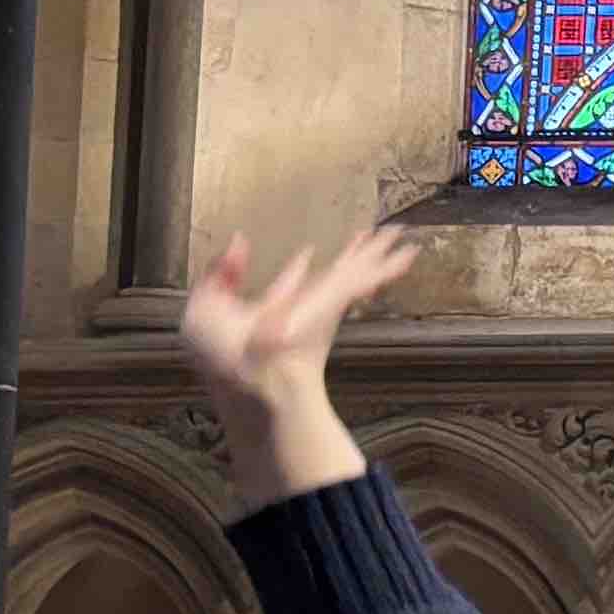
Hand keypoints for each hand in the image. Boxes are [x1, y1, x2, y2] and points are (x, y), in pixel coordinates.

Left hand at [180, 222, 417, 513]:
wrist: (250, 379)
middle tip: (375, 237)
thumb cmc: (222, 354)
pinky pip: (364, 279)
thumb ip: (223, 274)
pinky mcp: (337, 305)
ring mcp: (325, 307)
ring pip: (357, 272)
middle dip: (354, 256)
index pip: (290, 286)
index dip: (297, 271)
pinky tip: (407, 253)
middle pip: (336, 274)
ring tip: (400, 235)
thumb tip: (240, 240)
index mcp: (273, 310)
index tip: (307, 254)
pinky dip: (387, 267)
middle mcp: (305, 308)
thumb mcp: (205, 308)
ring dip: (380, 254)